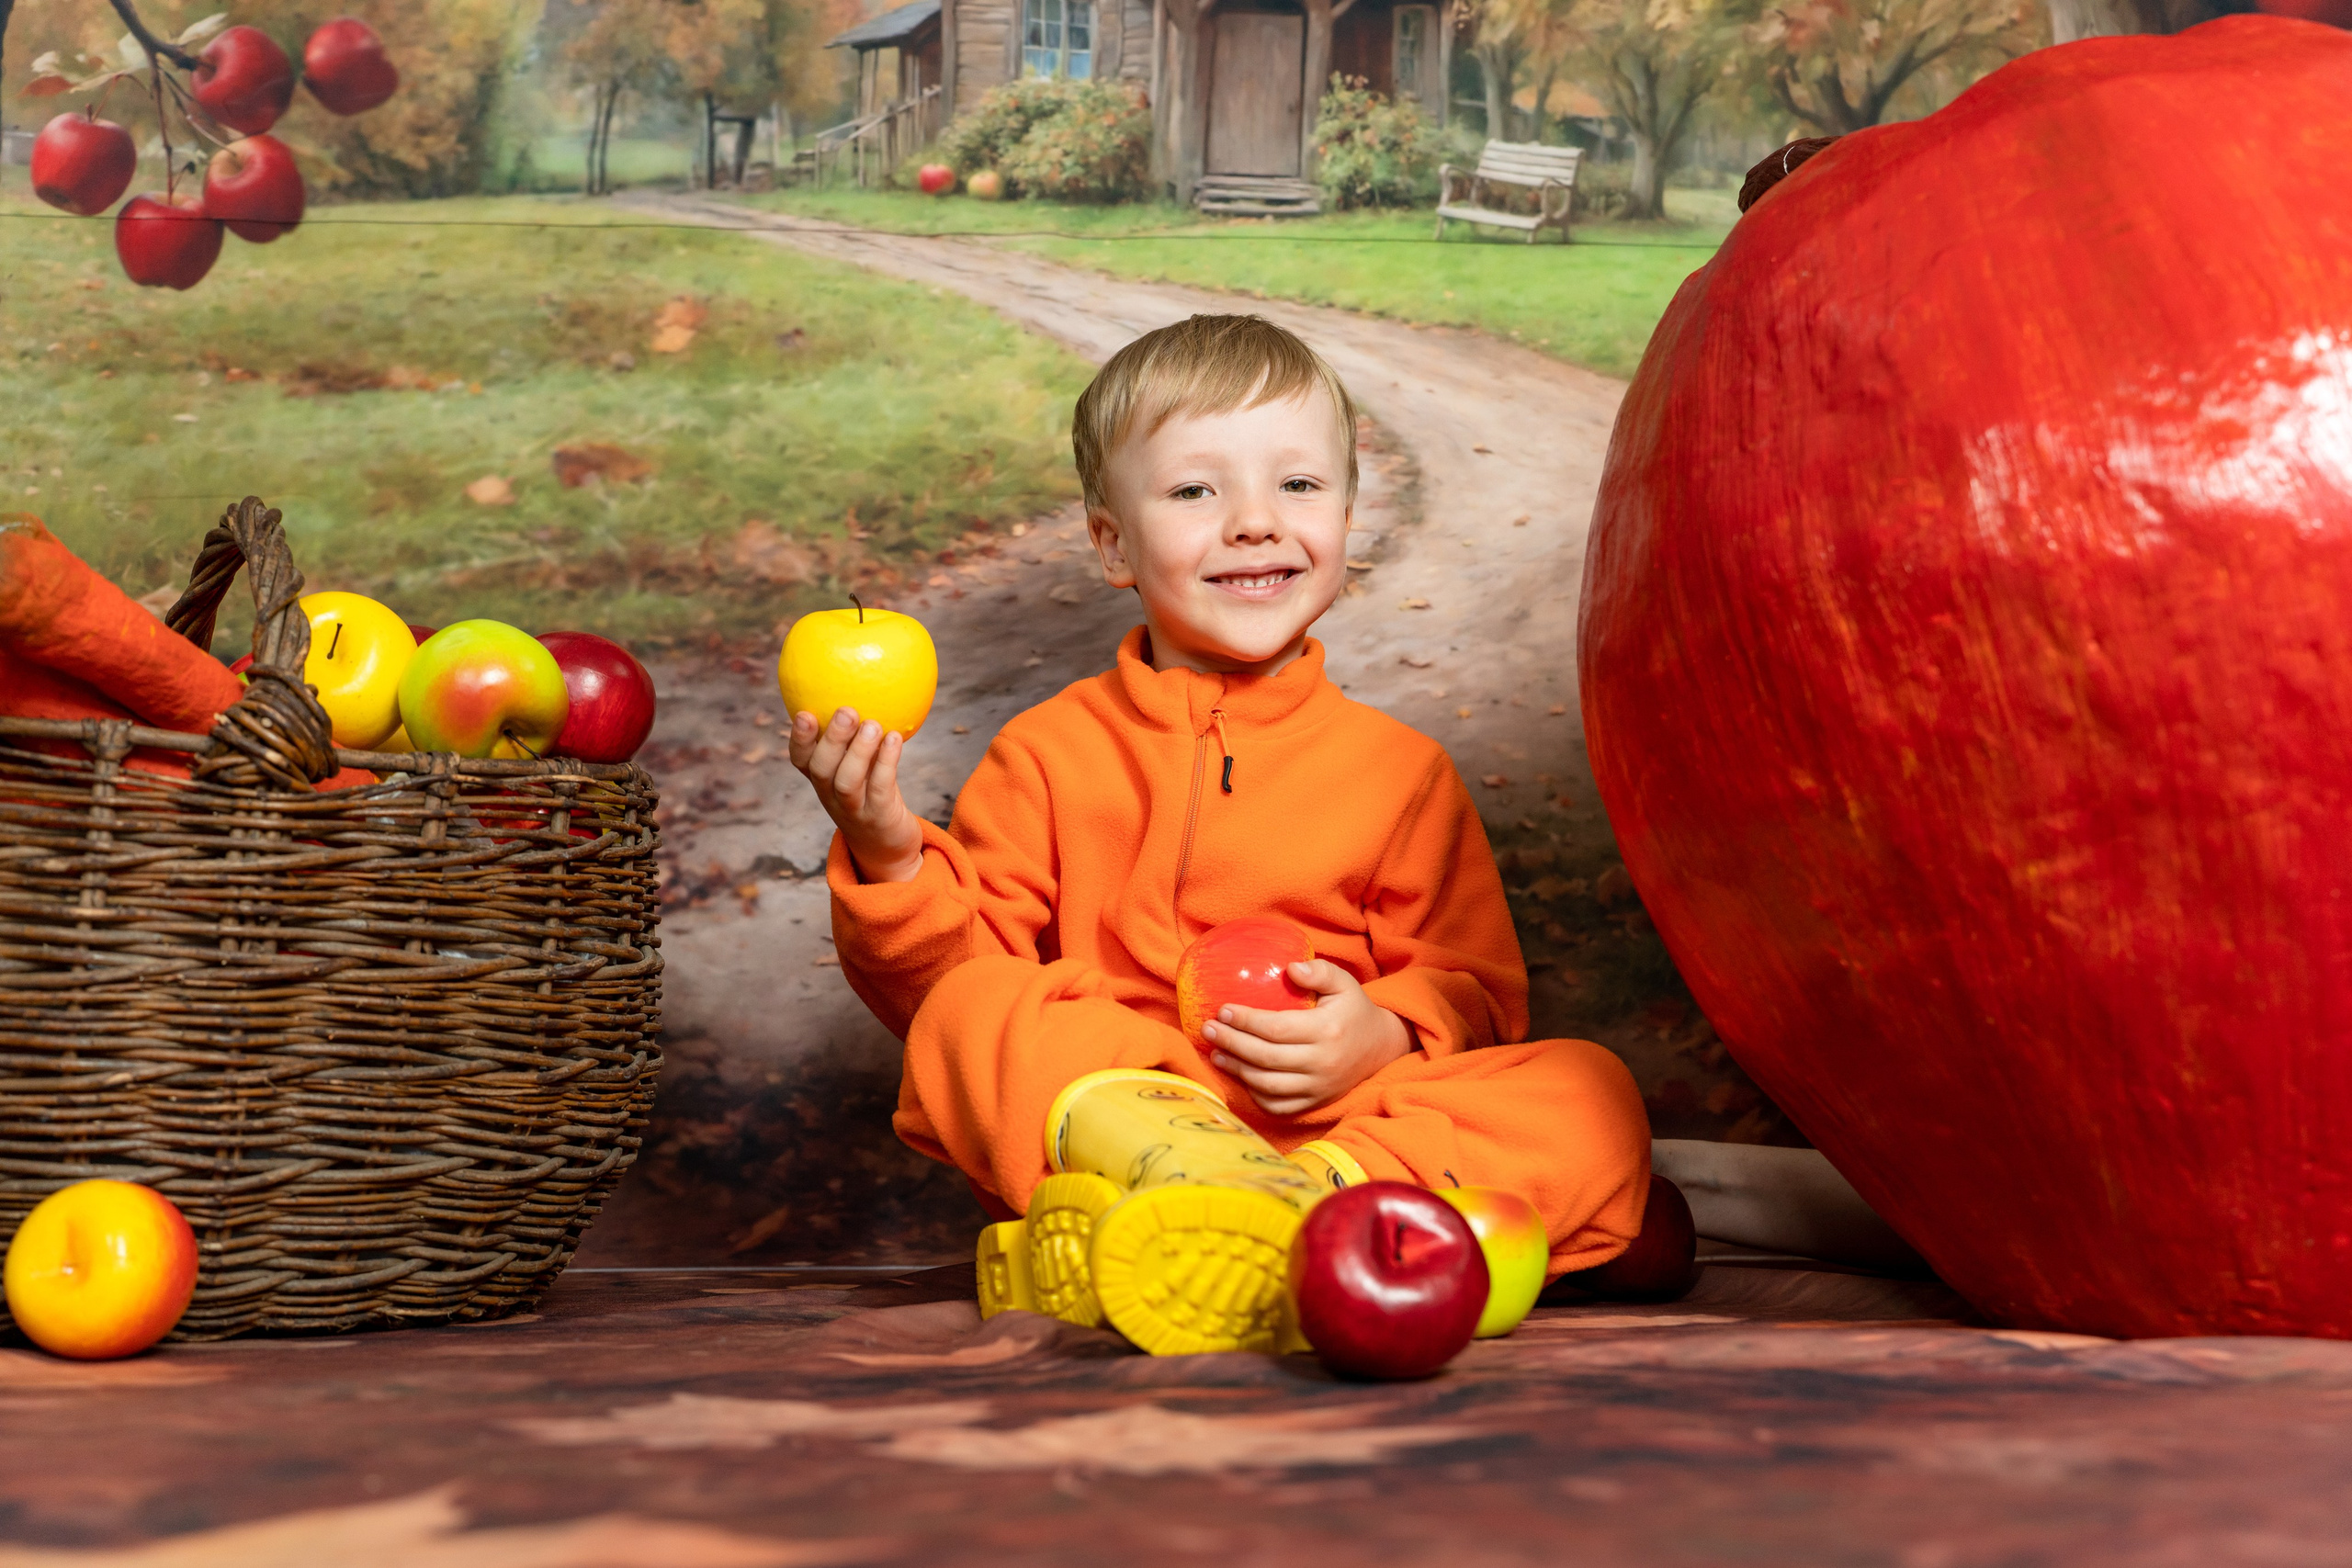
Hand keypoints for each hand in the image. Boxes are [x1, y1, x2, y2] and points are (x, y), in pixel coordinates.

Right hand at [788, 706, 923, 883]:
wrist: (887, 846)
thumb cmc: (872, 794)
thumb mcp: (860, 767)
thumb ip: (857, 737)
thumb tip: (866, 687)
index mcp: (821, 781)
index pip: (800, 760)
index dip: (799, 739)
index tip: (805, 713)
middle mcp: (831, 796)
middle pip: (821, 769)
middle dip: (831, 739)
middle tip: (846, 710)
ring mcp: (854, 810)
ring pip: (846, 782)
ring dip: (859, 751)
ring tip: (873, 724)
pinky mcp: (878, 818)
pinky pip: (880, 789)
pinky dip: (886, 763)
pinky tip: (895, 739)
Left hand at [1202, 959, 1414, 1116]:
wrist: (1381, 1049)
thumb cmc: (1354, 1011)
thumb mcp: (1344, 983)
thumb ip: (1319, 971)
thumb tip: (1290, 968)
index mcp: (1326, 1031)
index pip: (1276, 1029)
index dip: (1245, 1021)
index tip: (1223, 1010)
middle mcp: (1322, 1063)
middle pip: (1265, 1058)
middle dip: (1231, 1043)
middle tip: (1208, 1029)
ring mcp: (1318, 1087)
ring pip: (1267, 1085)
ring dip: (1236, 1070)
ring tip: (1215, 1053)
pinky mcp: (1315, 1103)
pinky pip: (1278, 1106)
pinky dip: (1255, 1095)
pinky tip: (1240, 1076)